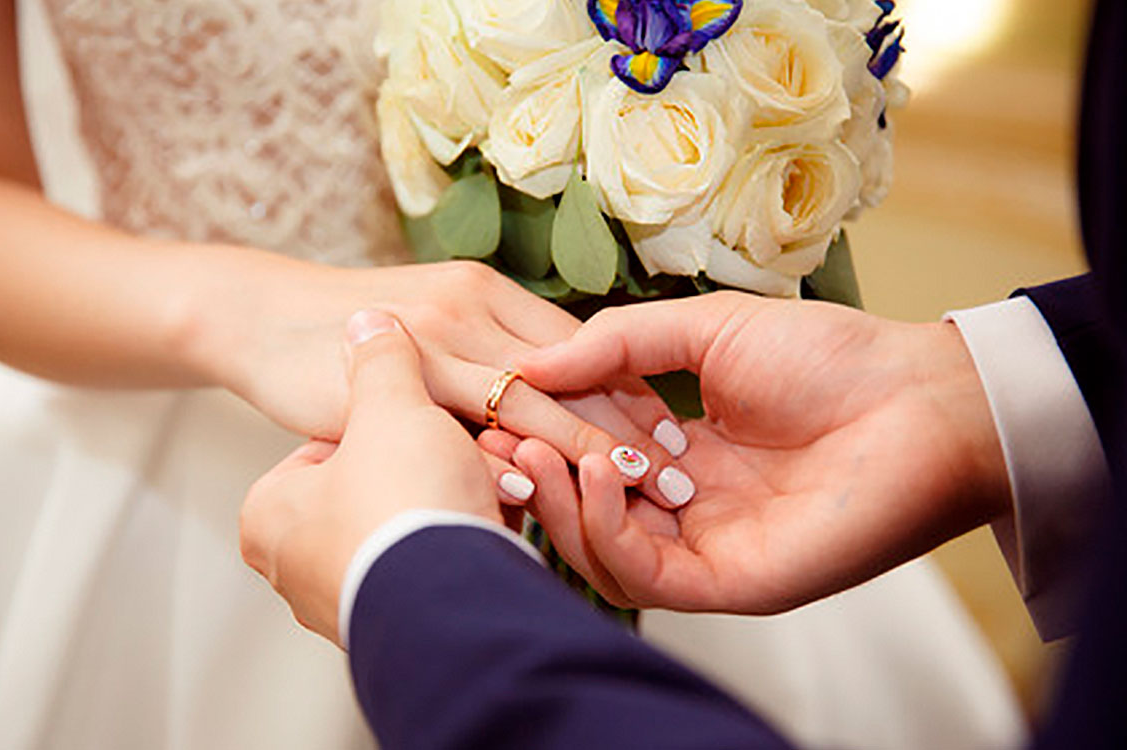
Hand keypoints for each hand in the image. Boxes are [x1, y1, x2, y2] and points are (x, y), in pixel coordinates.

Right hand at [188, 252, 693, 507]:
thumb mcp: (432, 323)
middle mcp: (470, 307)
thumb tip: (548, 406)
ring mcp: (432, 340)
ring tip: (634, 489)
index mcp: (487, 293)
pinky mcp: (391, 383)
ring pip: (527, 400)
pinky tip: (538, 496)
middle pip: (567, 371)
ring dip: (582, 447)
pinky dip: (505, 462)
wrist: (258, 315)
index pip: (579, 343)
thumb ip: (486, 354)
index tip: (672, 436)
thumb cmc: (350, 325)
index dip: (627, 391)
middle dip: (624, 425)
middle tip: (678, 475)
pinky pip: (461, 427)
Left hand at [240, 310, 517, 645]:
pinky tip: (494, 516)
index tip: (430, 407)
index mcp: (271, 510)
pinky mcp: (400, 620)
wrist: (454, 605)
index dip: (394, 414)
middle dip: (432, 459)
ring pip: (410, 524)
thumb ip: (380, 358)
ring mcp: (344, 598)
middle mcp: (294, 562)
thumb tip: (370, 321)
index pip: (334, 440)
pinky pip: (433, 562)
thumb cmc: (404, 503)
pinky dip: (462, 536)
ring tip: (492, 478)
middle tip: (474, 441)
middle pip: (377, 483)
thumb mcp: (389, 408)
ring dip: (455, 496)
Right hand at [514, 293, 1010, 613]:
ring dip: (560, 507)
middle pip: (586, 513)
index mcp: (683, 454)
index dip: (542, 435)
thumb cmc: (828, 358)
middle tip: (501, 436)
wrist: (918, 397)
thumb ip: (618, 344)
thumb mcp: (706, 330)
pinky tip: (595, 475)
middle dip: (536, 477)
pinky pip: (645, 577)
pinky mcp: (731, 581)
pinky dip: (607, 530)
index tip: (502, 402)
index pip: (589, 458)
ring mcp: (708, 548)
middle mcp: (688, 509)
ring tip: (535, 453)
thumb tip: (528, 363)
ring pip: (604, 555)